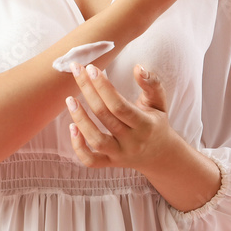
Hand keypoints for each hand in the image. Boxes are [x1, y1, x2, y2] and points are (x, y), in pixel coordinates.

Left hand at [64, 61, 179, 171]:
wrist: (161, 155)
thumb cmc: (156, 122)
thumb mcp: (160, 102)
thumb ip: (152, 84)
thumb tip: (138, 68)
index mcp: (145, 125)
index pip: (119, 105)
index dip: (103, 86)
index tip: (91, 68)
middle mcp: (132, 142)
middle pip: (105, 116)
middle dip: (88, 90)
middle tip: (76, 71)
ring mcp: (120, 155)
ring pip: (96, 140)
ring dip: (80, 119)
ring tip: (69, 99)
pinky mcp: (110, 163)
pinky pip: (90, 160)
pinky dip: (78, 147)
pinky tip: (71, 127)